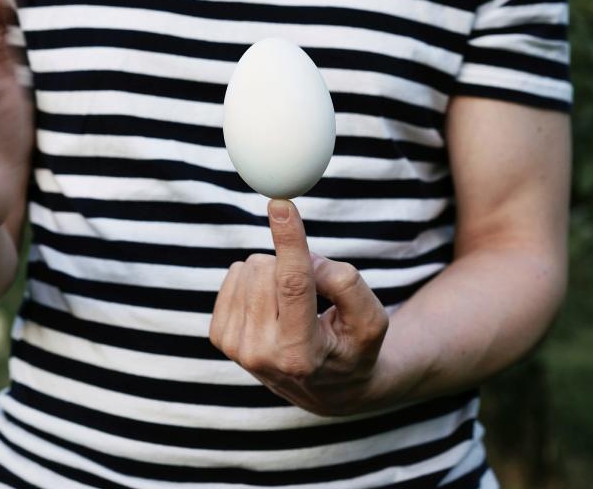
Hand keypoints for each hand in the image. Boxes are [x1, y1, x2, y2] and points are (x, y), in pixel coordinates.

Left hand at [209, 199, 391, 415]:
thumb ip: (347, 284)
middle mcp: (262, 355)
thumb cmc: (353, 346)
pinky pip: (234, 275)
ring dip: (274, 274)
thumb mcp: (371, 320)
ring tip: (293, 306)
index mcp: (301, 354)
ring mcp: (236, 348)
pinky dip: (256, 282)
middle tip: (313, 296)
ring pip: (249, 267)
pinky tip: (272, 308)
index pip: (293, 285)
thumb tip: (304, 257)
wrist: (326, 387)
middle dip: (292, 265)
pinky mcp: (220, 336)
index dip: (289, 241)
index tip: (281, 205)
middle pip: (268, 268)